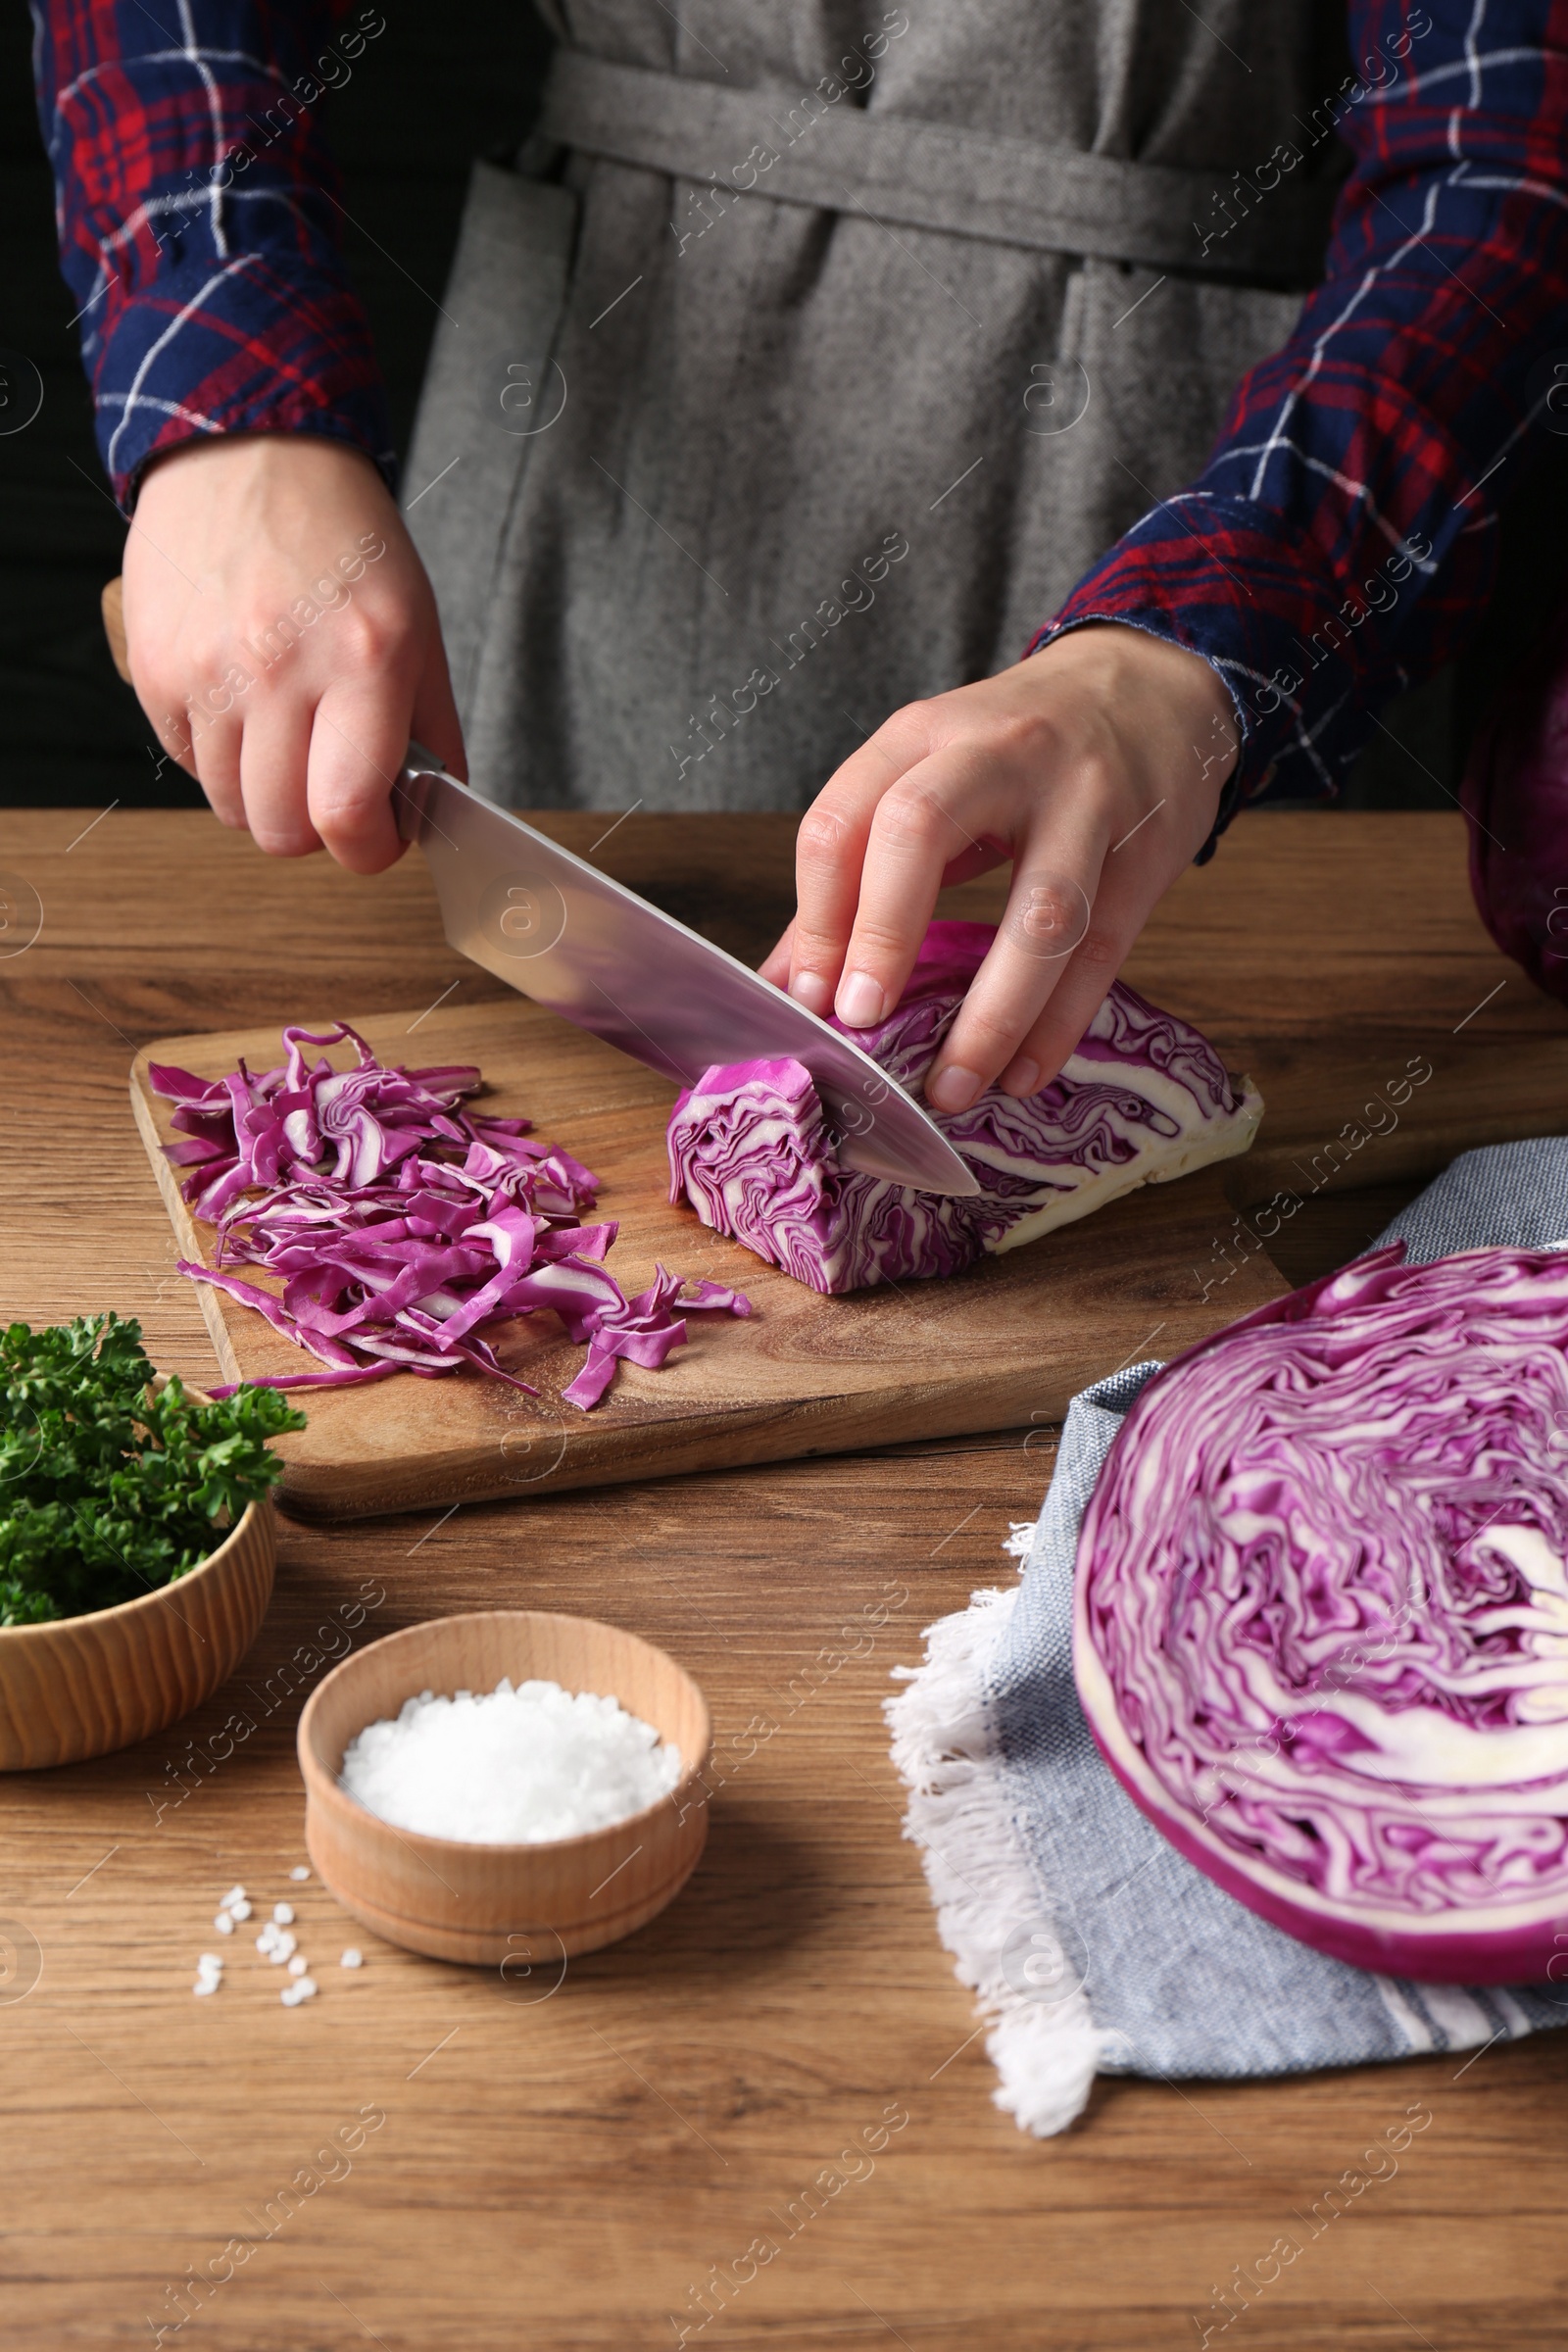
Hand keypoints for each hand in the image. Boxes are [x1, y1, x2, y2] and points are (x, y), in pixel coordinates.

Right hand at [122, 434, 463, 871]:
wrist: (249, 454)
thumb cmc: (344, 543)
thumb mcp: (419, 630)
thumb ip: (431, 733)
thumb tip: (427, 818)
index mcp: (365, 659)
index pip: (349, 815)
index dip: (368, 850)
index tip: (376, 836)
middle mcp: (280, 667)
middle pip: (281, 831)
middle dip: (314, 829)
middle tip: (330, 788)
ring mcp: (208, 670)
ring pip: (231, 807)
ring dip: (263, 793)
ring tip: (286, 735)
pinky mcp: (154, 668)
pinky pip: (187, 763)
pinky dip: (218, 755)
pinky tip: (242, 703)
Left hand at [759, 626, 1236, 1110]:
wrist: (1149, 687)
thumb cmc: (1017, 751)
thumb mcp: (928, 778)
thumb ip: (858, 870)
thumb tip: (787, 984)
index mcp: (923, 734)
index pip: (846, 818)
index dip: (820, 916)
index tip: (812, 1000)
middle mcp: (999, 753)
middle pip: (922, 828)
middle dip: (882, 933)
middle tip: (863, 1023)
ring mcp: (1084, 799)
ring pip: (1037, 911)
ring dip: (990, 1013)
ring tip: (952, 1088)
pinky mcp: (1147, 850)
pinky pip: (1101, 949)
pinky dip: (1059, 1023)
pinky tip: (1023, 1074)